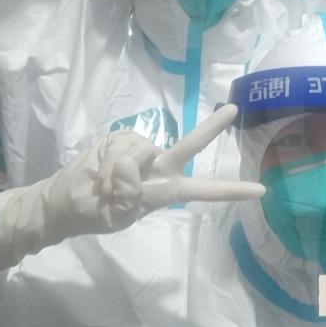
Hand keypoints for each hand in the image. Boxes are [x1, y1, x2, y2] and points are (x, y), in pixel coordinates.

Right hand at [0, 105, 260, 275]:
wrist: (64, 202)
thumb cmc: (97, 213)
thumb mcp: (116, 216)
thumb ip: (130, 196)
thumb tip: (132, 171)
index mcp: (168, 190)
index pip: (205, 191)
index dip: (232, 191)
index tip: (261, 191)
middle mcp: (161, 166)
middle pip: (190, 145)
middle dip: (213, 127)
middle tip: (234, 110)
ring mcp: (142, 150)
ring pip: (141, 150)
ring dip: (118, 171)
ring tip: (104, 184)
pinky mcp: (122, 138)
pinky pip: (121, 144)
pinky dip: (108, 161)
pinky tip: (99, 170)